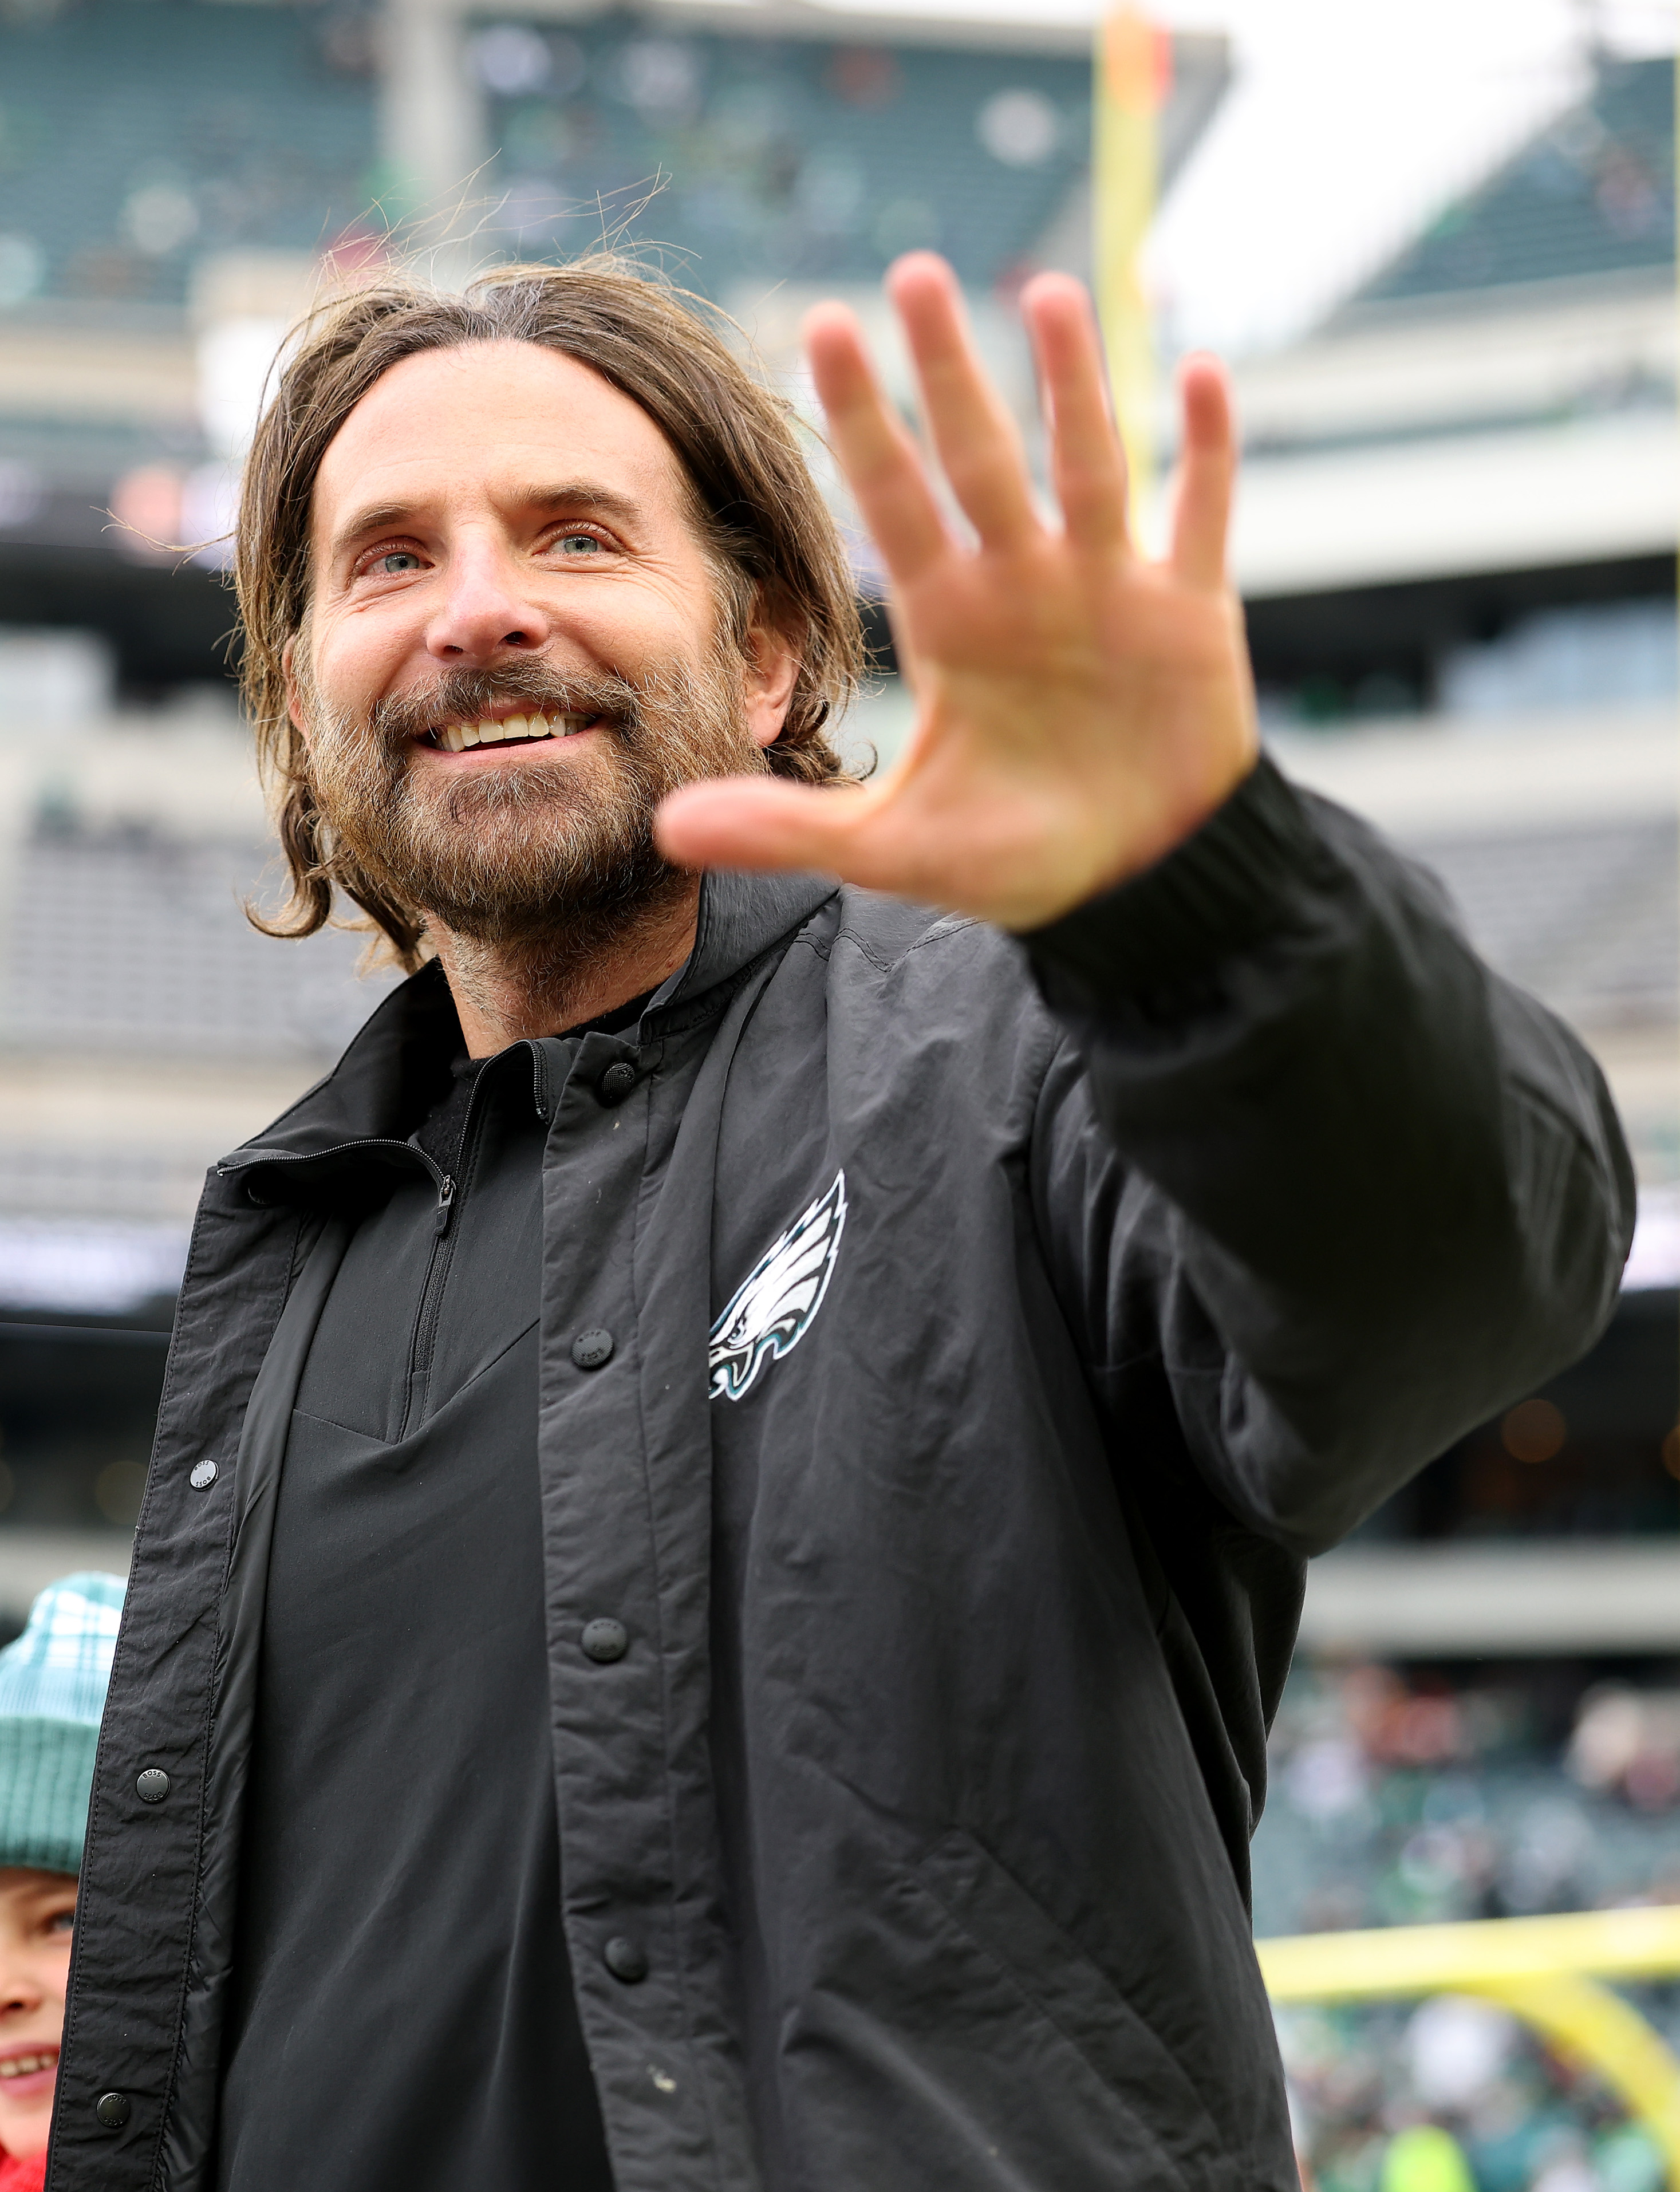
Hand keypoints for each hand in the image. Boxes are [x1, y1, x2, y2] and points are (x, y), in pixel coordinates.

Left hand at [654, 252, 1258, 932]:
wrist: (1132, 882)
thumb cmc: (1015, 857)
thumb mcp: (892, 849)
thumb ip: (788, 829)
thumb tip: (666, 830)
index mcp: (951, 622)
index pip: (895, 502)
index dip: (864, 421)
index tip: (825, 326)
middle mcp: (1024, 585)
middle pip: (981, 457)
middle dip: (950, 370)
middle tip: (916, 273)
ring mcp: (1109, 589)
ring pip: (1088, 462)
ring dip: (1074, 383)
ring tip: (1051, 295)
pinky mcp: (1190, 612)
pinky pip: (1199, 515)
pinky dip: (1207, 451)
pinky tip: (1199, 373)